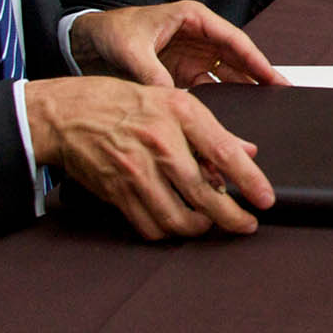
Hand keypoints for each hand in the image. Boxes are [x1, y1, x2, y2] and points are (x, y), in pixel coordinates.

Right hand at [24, 76, 273, 239]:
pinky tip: (178, 223)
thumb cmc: (120, 103)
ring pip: (178, 217)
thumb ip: (211, 130)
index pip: (225, 153)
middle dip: (232, 217)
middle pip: (204, 193)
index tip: (266, 199)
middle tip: (246, 224)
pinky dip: (169, 231)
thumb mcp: (172, 101)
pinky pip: (150, 224)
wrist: (65, 114)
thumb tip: (248, 151)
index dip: (251, 180)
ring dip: (200, 228)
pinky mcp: (117, 191)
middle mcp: (159, 143)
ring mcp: (136, 170)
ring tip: (210, 223)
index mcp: (180, 114)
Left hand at [69, 1, 284, 88]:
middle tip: (280, 95)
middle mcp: (197, 37)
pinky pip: (207, 87)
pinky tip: (230, 115)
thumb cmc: (107, 32)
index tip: (274, 78)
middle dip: (258, 76)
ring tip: (262, 108)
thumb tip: (172, 99)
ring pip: (226, 74)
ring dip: (242, 90)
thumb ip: (152, 73)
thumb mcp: (130, 49)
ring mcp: (190, 56)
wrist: (81, 42)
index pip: (234, 40)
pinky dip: (219, 100)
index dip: (257, 60)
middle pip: (236, 58)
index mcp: (192, 19)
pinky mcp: (180, 73)